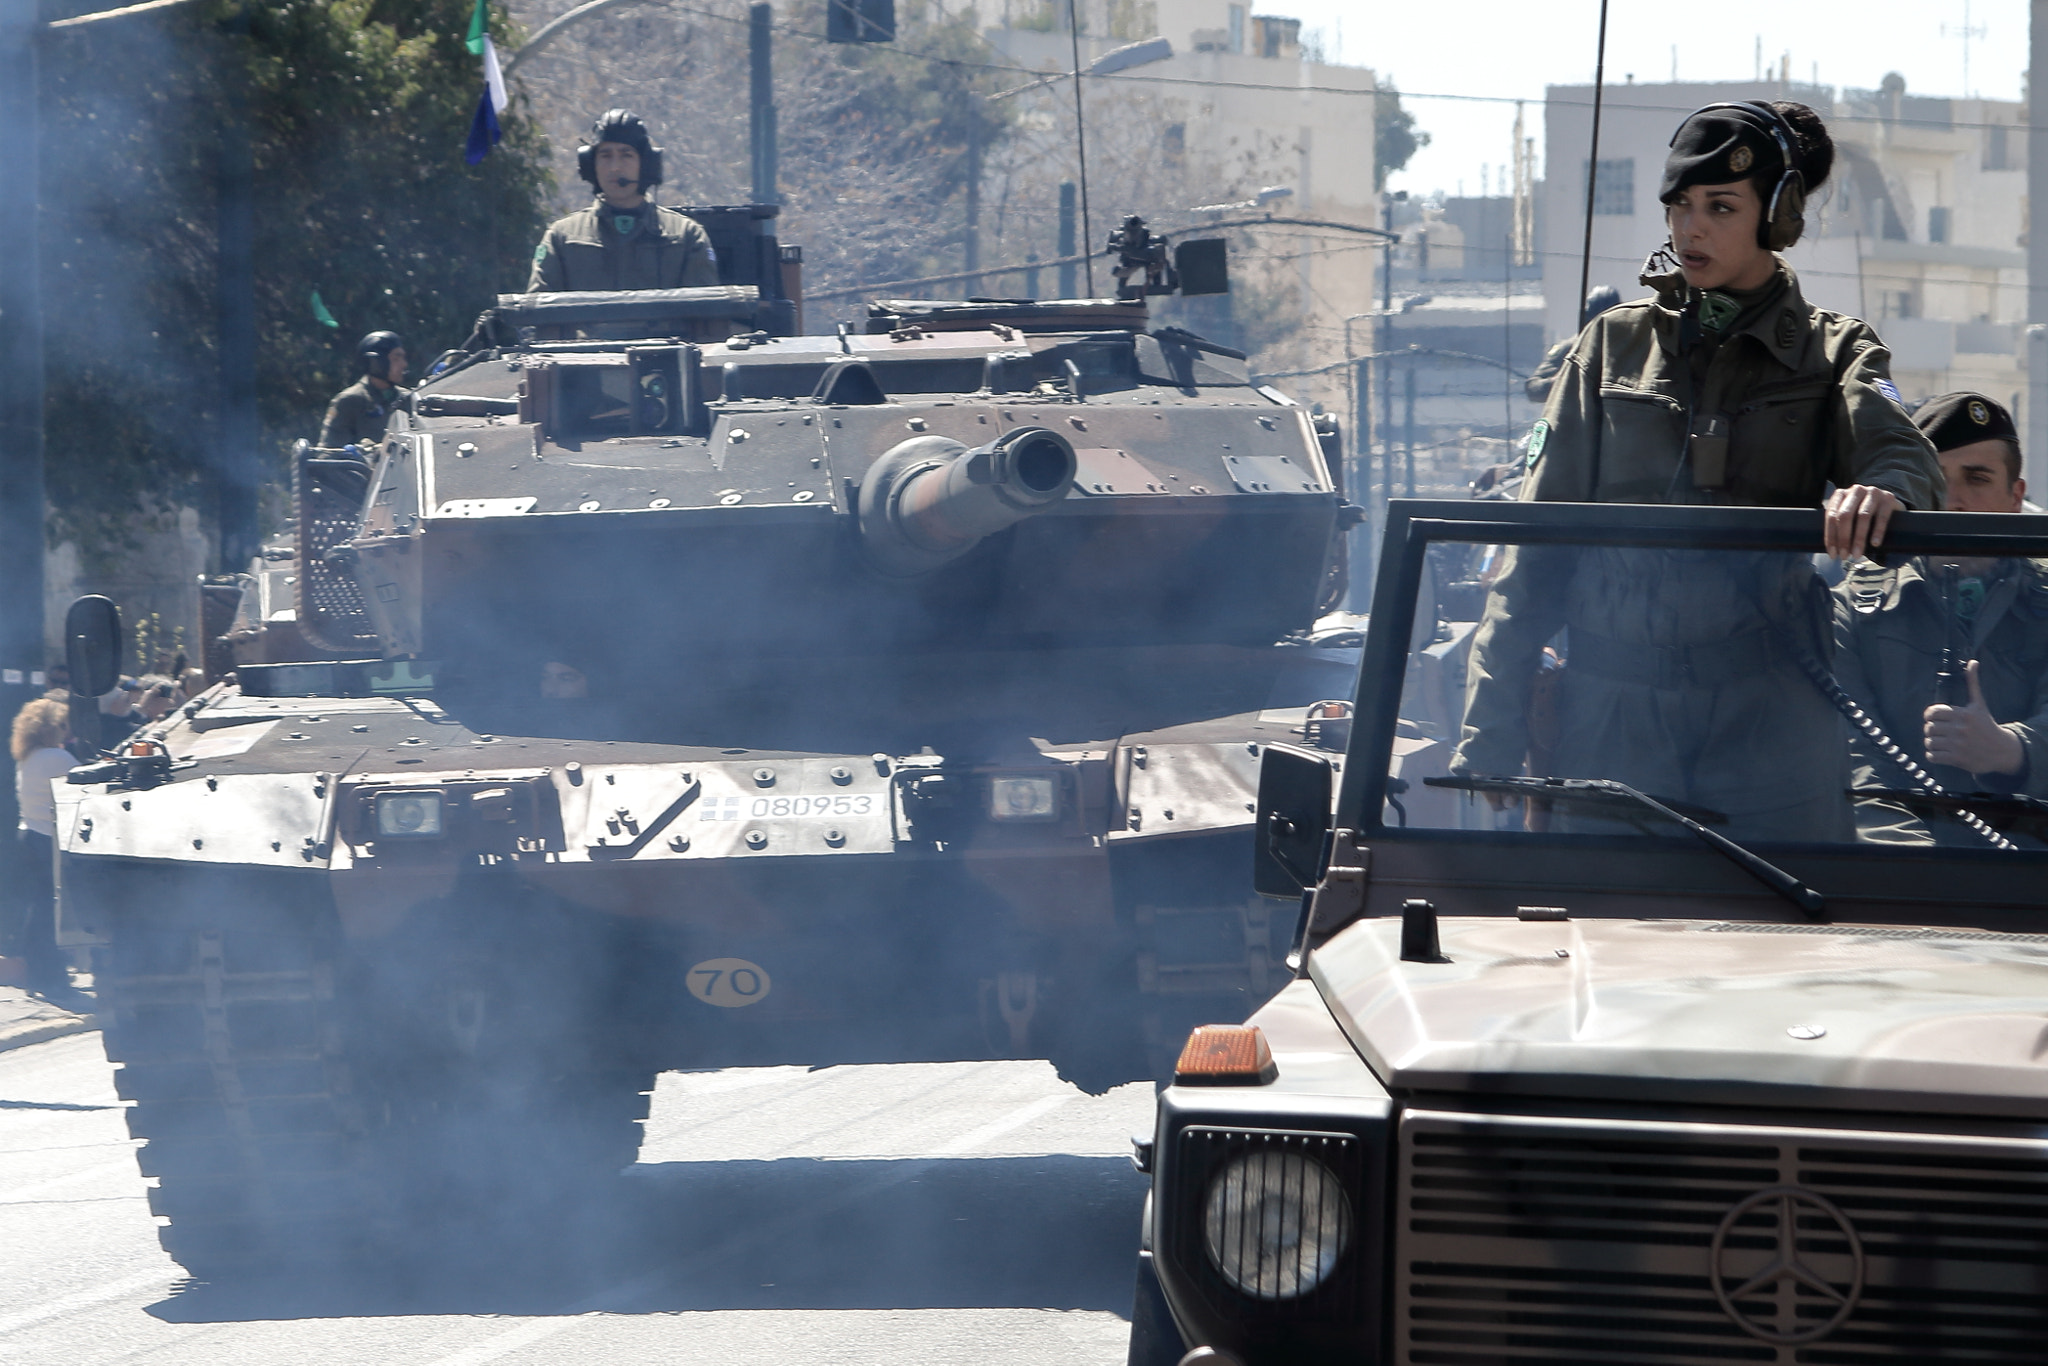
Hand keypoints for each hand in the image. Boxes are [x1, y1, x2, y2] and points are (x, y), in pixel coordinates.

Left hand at [1824, 484, 1902, 559]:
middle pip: (1845, 515)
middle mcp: (1855, 491)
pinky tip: (1874, 544)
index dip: (1831, 536)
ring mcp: (1873, 493)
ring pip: (1863, 516)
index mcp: (1841, 494)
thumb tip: (1831, 551)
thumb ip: (1839, 526)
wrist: (1889, 503)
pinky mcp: (1888, 498)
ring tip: (1857, 554)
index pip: (1831, 516)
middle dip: (1843, 538)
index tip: (1832, 554)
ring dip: (1859, 538)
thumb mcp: (1849, 515)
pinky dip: (1877, 532)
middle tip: (1844, 556)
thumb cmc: (1863, 514)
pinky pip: (1882, 517)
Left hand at [1923, 660, 2025, 775]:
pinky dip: (1933, 755)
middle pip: (1929, 727)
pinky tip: (1940, 752)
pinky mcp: (1957, 759)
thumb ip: (1972, 683)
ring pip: (1929, 742)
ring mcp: (1958, 744)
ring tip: (1939, 741)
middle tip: (1937, 730)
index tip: (1933, 718)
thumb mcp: (1979, 704)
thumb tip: (1972, 662)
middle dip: (1931, 729)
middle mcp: (1960, 729)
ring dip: (1931, 742)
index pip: (1933, 712)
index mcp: (1964, 714)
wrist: (2002, 750)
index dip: (1929, 715)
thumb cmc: (1987, 725)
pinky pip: (1932, 756)